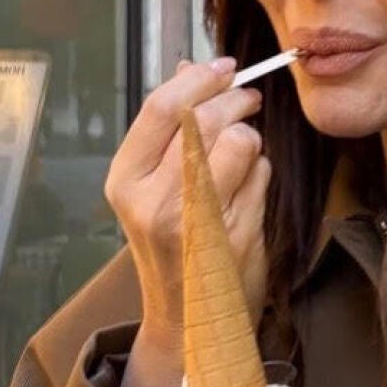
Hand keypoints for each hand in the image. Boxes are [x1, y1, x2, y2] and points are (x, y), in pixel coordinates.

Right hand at [104, 59, 271, 385]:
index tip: (223, 67)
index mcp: (125, 181)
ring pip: (240, 143)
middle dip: (235, 99)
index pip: (161, 108)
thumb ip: (169, 128)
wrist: (188, 320)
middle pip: (203, 119)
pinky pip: (261, 175)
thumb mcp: (152, 186)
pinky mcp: (235, 234)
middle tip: (249, 97)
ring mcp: (196, 220)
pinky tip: (246, 193)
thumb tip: (188, 66)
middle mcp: (153, 201)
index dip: (198, 78)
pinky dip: (261, 173)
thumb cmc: (172, 246)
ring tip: (243, 155)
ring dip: (250, 138)